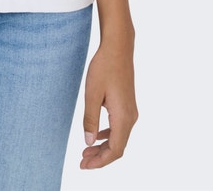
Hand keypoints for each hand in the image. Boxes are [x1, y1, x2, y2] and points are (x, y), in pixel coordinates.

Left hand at [81, 38, 137, 168]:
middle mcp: (130, 117)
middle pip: (118, 147)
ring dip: (103, 147)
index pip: (115, 150)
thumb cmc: (104, 67)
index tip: (84, 165)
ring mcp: (131, 111)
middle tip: (82, 161)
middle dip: (100, 157)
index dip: (100, 161)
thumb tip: (88, 142)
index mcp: (123, 117)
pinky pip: (119, 128)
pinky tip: (96, 136)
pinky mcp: (127, 105)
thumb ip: (90, 119)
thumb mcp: (92, 93)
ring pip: (119, 138)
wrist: (118, 48)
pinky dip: (107, 136)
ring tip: (86, 152)